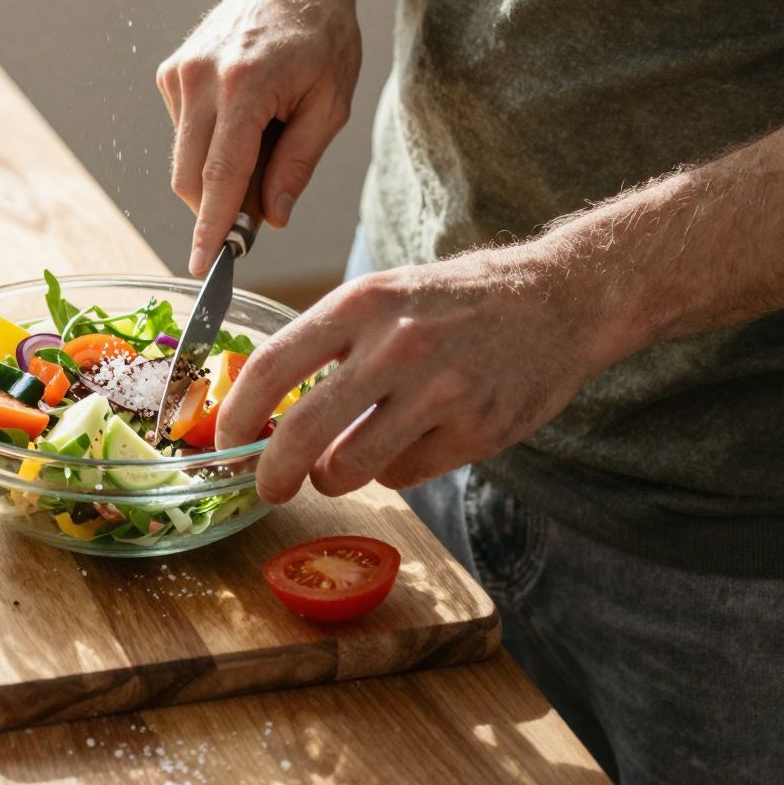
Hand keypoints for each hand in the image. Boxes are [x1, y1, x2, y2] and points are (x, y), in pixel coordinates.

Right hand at [156, 0, 361, 275]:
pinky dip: (210, 146)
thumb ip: (298, 164)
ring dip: (217, 175)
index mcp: (244, 86)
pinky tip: (245, 119)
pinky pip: (183, 135)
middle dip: (217, 210)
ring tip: (266, 139)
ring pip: (184, 161)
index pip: (219, 176)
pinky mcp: (170, 73)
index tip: (204, 267)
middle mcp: (200, 79)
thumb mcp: (331, 104)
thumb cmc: (322, 35)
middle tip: (260, 211)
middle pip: (189, 178)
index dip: (211, 229)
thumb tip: (272, 218)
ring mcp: (179, 74)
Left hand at [216, 243, 624, 502]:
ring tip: (340, 466)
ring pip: (350, 468)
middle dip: (271, 474)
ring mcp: (440, 391)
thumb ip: (328, 345)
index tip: (225, 441)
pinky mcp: (475, 431)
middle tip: (267, 487)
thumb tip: (263, 409)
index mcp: (361, 303)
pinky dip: (392, 473)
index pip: (272, 366)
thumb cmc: (454, 303)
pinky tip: (408, 444)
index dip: (236, 415)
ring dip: (332, 479)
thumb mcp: (383, 297)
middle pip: (302, 433)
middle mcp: (397, 346)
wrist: (558, 301)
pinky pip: (404, 476)